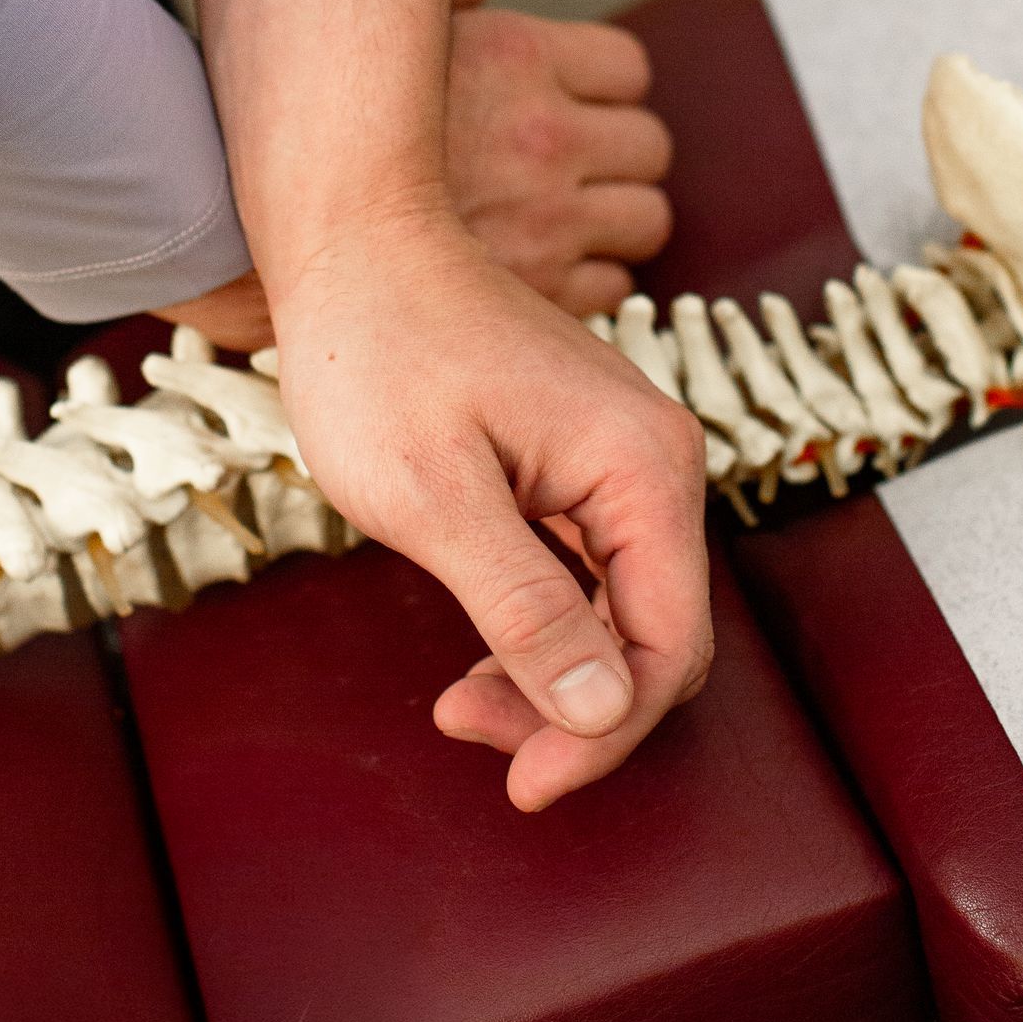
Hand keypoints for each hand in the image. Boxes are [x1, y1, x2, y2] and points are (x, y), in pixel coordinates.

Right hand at [168, 0, 676, 347]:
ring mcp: (549, 218)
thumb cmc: (313, 128)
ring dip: (615, 223)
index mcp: (521, 57)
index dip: (608, 93)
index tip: (584, 108)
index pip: (628, 69)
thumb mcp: (380, 37)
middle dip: (622, 161)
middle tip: (582, 172)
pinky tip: (545, 271)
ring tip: (568, 225)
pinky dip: (590, 280)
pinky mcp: (537, 291)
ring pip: (646, 222)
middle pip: (650, 148)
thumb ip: (447, 0)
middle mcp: (547, 137)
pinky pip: (612, 286)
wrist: (265, 228)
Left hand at [270, 207, 710, 810]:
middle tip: (470, 733)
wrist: (354, 239)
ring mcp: (622, 456)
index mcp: (644, 469)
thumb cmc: (378, 352)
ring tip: (458, 700)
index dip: (603, 733)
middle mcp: (656, 461)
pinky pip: (590, 566)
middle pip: (655, 634)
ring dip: (554, 672)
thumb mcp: (435, 499)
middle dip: (576, 709)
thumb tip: (606, 713)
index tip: (521, 782)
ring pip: (621, 608)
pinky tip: (479, 644)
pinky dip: (544, 621)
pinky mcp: (581, 456)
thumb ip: (526, 610)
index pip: (667, 646)